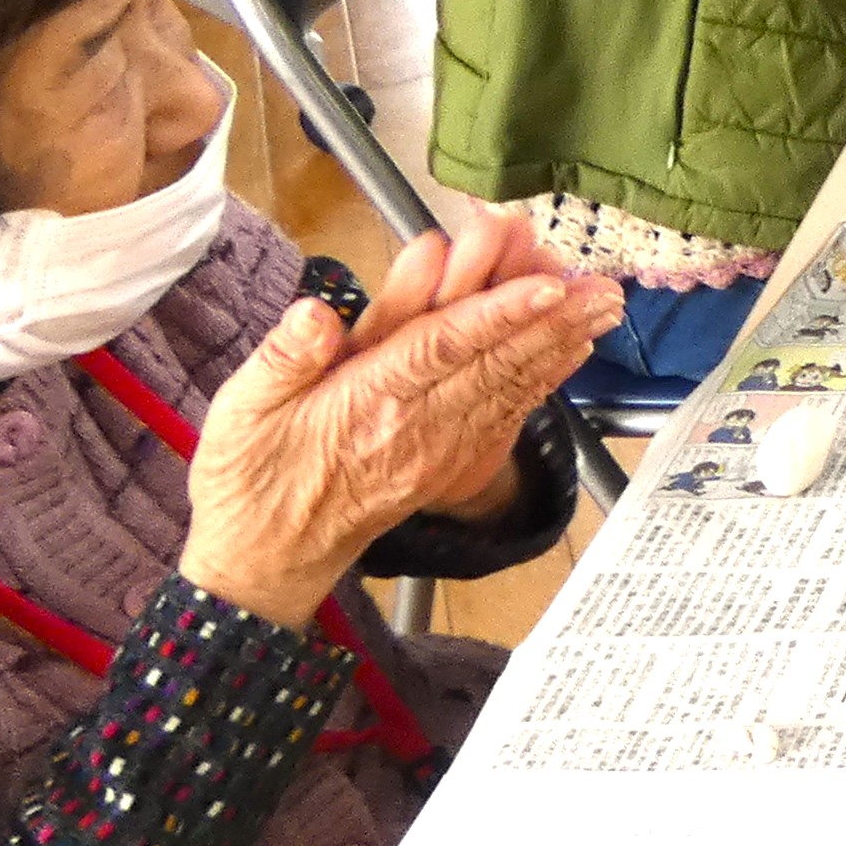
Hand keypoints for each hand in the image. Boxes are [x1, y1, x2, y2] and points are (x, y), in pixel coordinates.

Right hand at [181, 265, 621, 627]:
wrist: (265, 560)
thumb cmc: (248, 475)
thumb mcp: (241, 410)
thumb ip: (283, 358)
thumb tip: (316, 314)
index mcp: (363, 404)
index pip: (440, 350)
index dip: (495, 315)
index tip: (545, 286)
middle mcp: (412, 428)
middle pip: (492, 365)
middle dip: (552, 322)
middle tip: (604, 286)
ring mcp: (434, 451)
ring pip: (506, 389)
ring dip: (559, 346)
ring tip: (604, 309)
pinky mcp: (445, 466)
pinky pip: (502, 417)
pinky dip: (541, 382)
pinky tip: (569, 355)